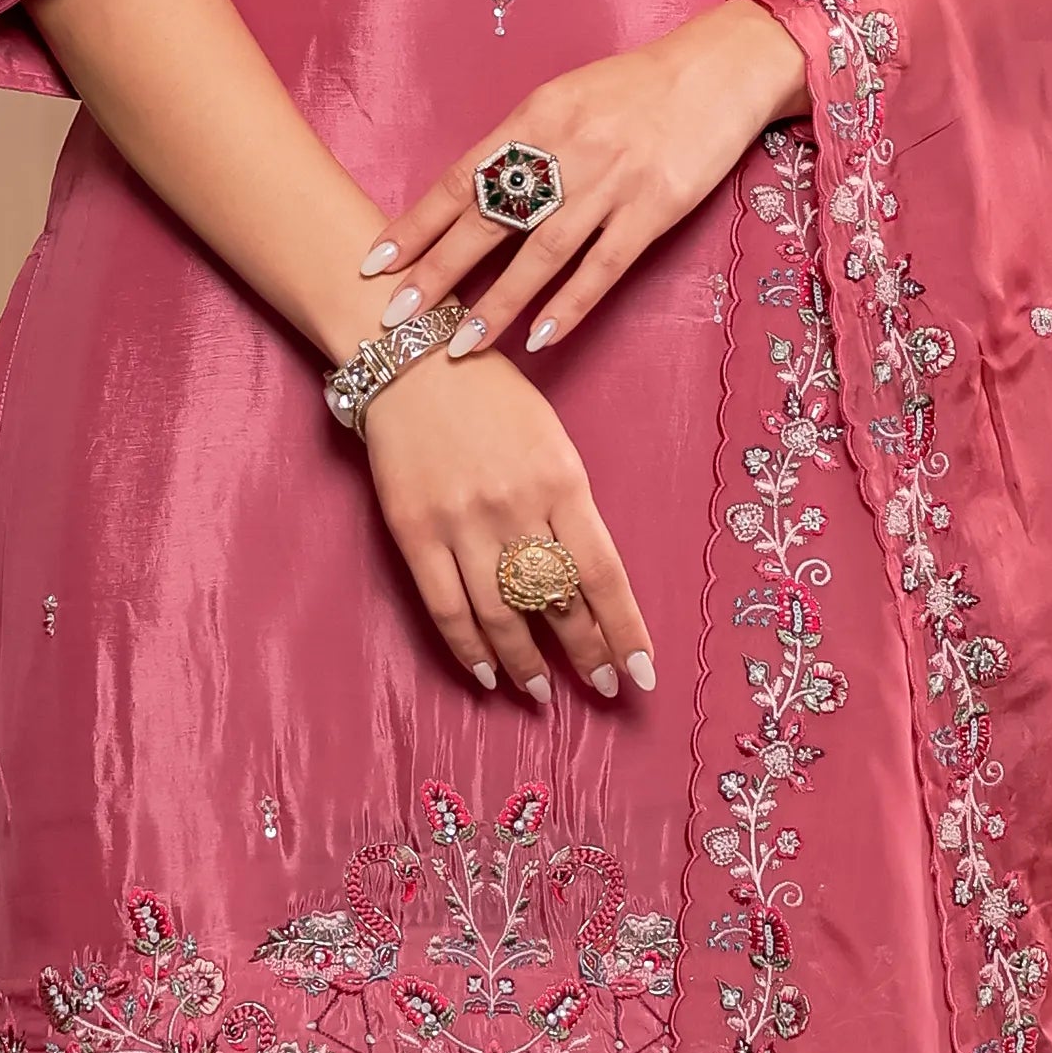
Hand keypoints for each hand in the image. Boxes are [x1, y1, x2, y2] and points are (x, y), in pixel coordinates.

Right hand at [356, 348, 651, 702]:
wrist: (410, 360)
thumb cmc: (491, 397)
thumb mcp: (552, 440)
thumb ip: (569, 507)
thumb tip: (584, 584)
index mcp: (562, 480)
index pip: (604, 575)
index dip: (625, 632)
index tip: (641, 673)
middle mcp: (516, 507)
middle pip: (557, 602)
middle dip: (586, 654)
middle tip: (602, 687)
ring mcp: (462, 522)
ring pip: (501, 616)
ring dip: (527, 663)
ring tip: (542, 692)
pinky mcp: (414, 531)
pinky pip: (446, 606)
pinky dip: (467, 648)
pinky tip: (486, 674)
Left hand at [364, 0, 812, 364]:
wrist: (719, 70)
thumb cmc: (635, 88)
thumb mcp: (566, 99)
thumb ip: (521, 145)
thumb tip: (470, 196)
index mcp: (535, 117)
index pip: (461, 180)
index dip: (417, 225)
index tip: (375, 262)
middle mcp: (566, 150)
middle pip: (489, 221)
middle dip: (438, 272)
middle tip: (396, 316)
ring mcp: (611, 183)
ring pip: (542, 254)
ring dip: (498, 303)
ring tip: (460, 344)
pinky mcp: (654, 210)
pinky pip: (604, 266)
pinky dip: (570, 304)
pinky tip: (541, 338)